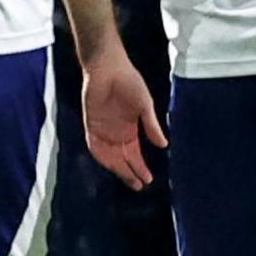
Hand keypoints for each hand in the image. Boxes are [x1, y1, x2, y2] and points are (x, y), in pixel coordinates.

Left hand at [82, 48, 166, 191]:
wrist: (108, 69)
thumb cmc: (129, 82)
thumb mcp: (145, 105)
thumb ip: (151, 126)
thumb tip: (164, 145)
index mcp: (130, 129)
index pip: (134, 154)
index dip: (140, 167)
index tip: (149, 180)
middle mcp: (116, 134)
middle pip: (122, 159)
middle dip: (130, 172)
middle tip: (140, 185)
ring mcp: (103, 131)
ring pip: (109, 157)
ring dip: (118, 169)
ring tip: (129, 180)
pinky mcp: (91, 125)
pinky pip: (95, 146)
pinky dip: (103, 156)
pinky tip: (112, 164)